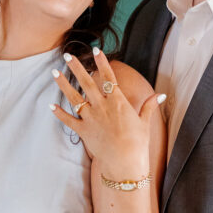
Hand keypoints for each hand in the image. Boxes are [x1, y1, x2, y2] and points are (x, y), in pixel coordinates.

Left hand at [49, 49, 163, 179]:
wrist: (124, 162)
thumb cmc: (137, 143)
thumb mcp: (145, 122)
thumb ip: (149, 106)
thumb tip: (161, 95)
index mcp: (118, 101)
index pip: (109, 77)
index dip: (102, 63)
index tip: (95, 50)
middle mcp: (102, 106)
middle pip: (87, 82)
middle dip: (76, 67)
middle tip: (67, 55)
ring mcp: (91, 118)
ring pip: (74, 97)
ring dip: (63, 84)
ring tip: (54, 72)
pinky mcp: (83, 131)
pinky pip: (68, 120)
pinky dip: (59, 113)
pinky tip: (51, 105)